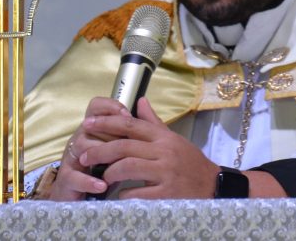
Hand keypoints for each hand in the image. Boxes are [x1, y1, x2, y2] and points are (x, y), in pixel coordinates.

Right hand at [48, 96, 128, 200]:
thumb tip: (143, 102)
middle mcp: (80, 139)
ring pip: (81, 146)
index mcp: (93, 130)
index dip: (110, 107)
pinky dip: (89, 181)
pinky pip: (74, 176)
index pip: (95, 106)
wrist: (82, 202)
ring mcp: (71, 159)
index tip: (128, 116)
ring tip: (118, 165)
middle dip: (111, 134)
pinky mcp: (66, 179)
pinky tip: (103, 186)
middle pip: (91, 126)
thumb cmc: (104, 172)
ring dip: (101, 154)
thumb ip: (132, 129)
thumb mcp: (121, 150)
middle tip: (129, 144)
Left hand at [82, 97, 220, 198]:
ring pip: (128, 166)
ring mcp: (165, 172)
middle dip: (99, 149)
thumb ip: (153, 122)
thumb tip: (140, 101)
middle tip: (83, 154)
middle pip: (124, 145)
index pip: (131, 125)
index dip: (106, 123)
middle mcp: (164, 151)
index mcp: (163, 137)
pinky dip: (124, 194)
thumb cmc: (190, 162)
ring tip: (101, 176)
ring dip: (110, 171)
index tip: (88, 123)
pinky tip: (118, 195)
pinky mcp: (166, 193)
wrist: (212, 185)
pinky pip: (138, 193)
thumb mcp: (173, 139)